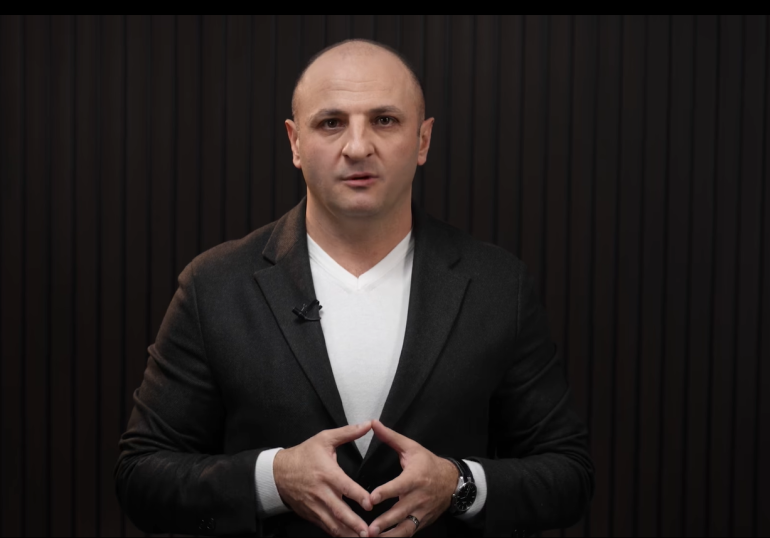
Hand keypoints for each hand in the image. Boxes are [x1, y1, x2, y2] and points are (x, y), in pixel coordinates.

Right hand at [273, 421, 373, 536]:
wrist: (278, 472)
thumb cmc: (304, 454)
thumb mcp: (324, 439)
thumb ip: (348, 433)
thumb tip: (368, 424)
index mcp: (327, 473)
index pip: (344, 486)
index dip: (357, 495)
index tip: (370, 503)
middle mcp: (321, 492)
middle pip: (339, 510)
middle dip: (354, 523)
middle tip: (368, 532)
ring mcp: (315, 506)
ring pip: (332, 523)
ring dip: (347, 533)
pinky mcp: (311, 514)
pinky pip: (325, 527)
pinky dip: (336, 534)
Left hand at [367, 420, 458, 536]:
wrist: (453, 482)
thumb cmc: (428, 463)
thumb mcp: (412, 448)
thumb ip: (391, 437)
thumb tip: (374, 424)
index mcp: (414, 478)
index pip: (399, 486)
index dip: (385, 493)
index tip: (371, 498)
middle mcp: (418, 497)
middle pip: (400, 512)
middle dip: (385, 522)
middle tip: (370, 529)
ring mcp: (421, 512)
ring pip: (405, 527)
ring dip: (390, 535)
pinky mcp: (422, 522)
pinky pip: (409, 532)